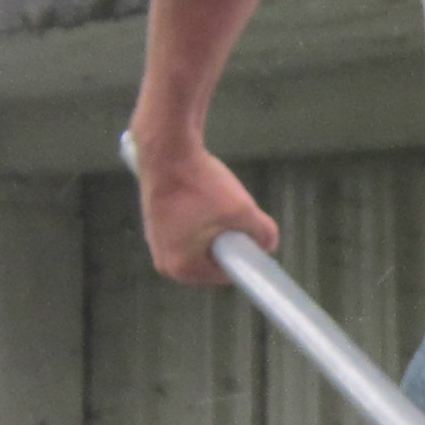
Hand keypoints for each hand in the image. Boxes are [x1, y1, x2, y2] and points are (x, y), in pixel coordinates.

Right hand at [131, 131, 276, 285]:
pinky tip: (205, 196)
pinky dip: (200, 216)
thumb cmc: (199, 185)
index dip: (244, 254)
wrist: (166, 150)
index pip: (226, 274)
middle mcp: (165, 261)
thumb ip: (264, 234)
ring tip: (220, 203)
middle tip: (238, 216)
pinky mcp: (155, 222)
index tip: (254, 237)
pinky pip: (188, 228)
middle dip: (229, 239)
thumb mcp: (243, 211)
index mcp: (182, 269)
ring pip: (201, 241)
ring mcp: (156, 241)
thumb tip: (269, 244)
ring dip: (216, 226)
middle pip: (213, 258)